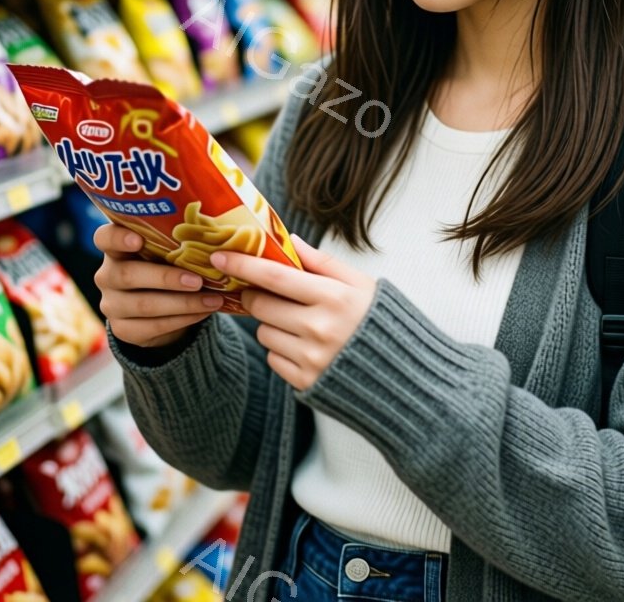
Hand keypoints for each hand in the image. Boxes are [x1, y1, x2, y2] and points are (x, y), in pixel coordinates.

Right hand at [93, 223, 224, 349]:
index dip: (118, 238)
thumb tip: (214, 246)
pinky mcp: (122, 330)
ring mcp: (111, 305)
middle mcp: (107, 276)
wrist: (156, 309)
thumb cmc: (164, 267)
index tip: (138, 240)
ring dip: (182, 303)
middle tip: (197, 280)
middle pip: (127, 275)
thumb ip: (173, 246)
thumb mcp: (164, 253)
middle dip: (165, 278)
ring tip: (212, 300)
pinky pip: (153, 327)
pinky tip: (203, 313)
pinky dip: (182, 320)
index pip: (104, 238)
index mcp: (115, 249)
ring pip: (144, 305)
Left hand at [214, 242, 376, 391]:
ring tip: (300, 324)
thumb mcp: (360, 284)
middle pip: (261, 305)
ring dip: (272, 324)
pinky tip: (306, 347)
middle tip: (265, 292)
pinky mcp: (305, 382)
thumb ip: (322, 262)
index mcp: (334, 298)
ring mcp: (311, 358)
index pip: (275, 277)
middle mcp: (320, 328)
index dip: (243, 265)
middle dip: (256, 295)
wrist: (403, 377)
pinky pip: (273, 359)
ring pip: (263, 333)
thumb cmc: (379, 322)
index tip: (220, 256)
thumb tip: (289, 240)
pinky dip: (282, 350)